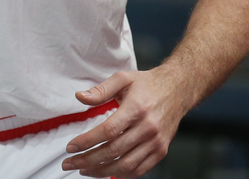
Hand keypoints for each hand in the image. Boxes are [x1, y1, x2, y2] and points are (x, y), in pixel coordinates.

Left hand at [62, 67, 189, 177]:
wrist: (178, 89)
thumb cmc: (148, 84)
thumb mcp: (123, 78)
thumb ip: (101, 90)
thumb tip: (80, 97)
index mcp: (136, 108)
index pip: (108, 131)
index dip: (86, 142)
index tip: (71, 147)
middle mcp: (148, 128)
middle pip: (113, 151)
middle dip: (87, 160)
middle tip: (70, 163)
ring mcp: (156, 142)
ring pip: (125, 165)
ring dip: (101, 171)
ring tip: (84, 169)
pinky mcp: (161, 151)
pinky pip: (139, 170)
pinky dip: (121, 174)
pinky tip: (106, 171)